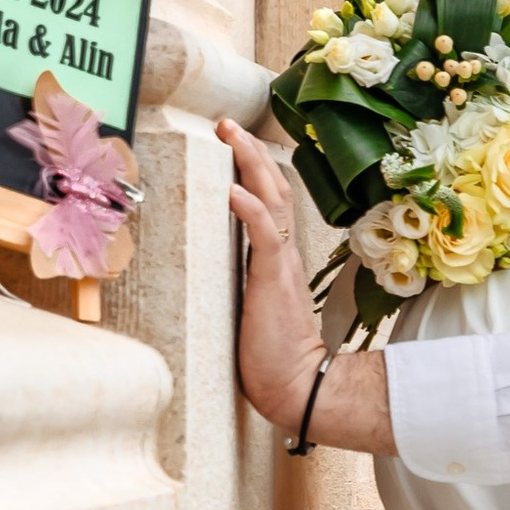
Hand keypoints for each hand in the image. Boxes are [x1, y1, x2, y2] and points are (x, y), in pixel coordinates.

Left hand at [220, 118, 326, 437]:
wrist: (297, 387)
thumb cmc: (271, 357)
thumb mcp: (250, 308)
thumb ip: (241, 282)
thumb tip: (212, 269)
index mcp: (277, 259)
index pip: (270, 201)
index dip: (253, 169)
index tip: (232, 142)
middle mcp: (283, 254)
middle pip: (273, 188)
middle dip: (250, 152)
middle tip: (226, 123)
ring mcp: (280, 266)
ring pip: (272, 201)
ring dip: (251, 165)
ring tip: (232, 136)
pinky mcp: (273, 282)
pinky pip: (264, 237)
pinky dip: (250, 209)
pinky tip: (234, 189)